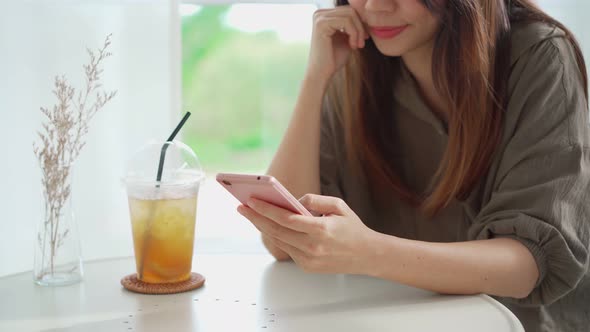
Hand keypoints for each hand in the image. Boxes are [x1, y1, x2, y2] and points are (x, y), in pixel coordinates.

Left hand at [237, 194, 374, 274]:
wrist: (367, 255)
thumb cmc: (353, 228)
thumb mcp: (338, 205)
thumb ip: (314, 200)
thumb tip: (293, 200)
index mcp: (321, 229)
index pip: (286, 218)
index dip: (266, 209)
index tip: (251, 200)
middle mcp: (312, 247)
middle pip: (276, 231)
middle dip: (256, 217)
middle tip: (242, 207)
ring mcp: (308, 259)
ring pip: (279, 240)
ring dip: (263, 227)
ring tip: (251, 214)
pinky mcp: (307, 266)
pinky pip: (287, 249)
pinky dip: (278, 236)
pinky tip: (269, 226)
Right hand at [307, 6, 368, 81]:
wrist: (322, 74)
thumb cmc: (334, 59)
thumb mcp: (347, 38)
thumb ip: (353, 26)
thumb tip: (367, 16)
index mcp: (324, 15)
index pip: (349, 10)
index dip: (360, 23)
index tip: (364, 38)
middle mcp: (319, 13)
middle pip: (350, 10)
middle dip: (360, 27)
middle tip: (362, 43)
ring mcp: (319, 17)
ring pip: (350, 14)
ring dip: (358, 31)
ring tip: (358, 46)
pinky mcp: (321, 24)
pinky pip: (346, 21)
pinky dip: (354, 34)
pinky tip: (352, 46)